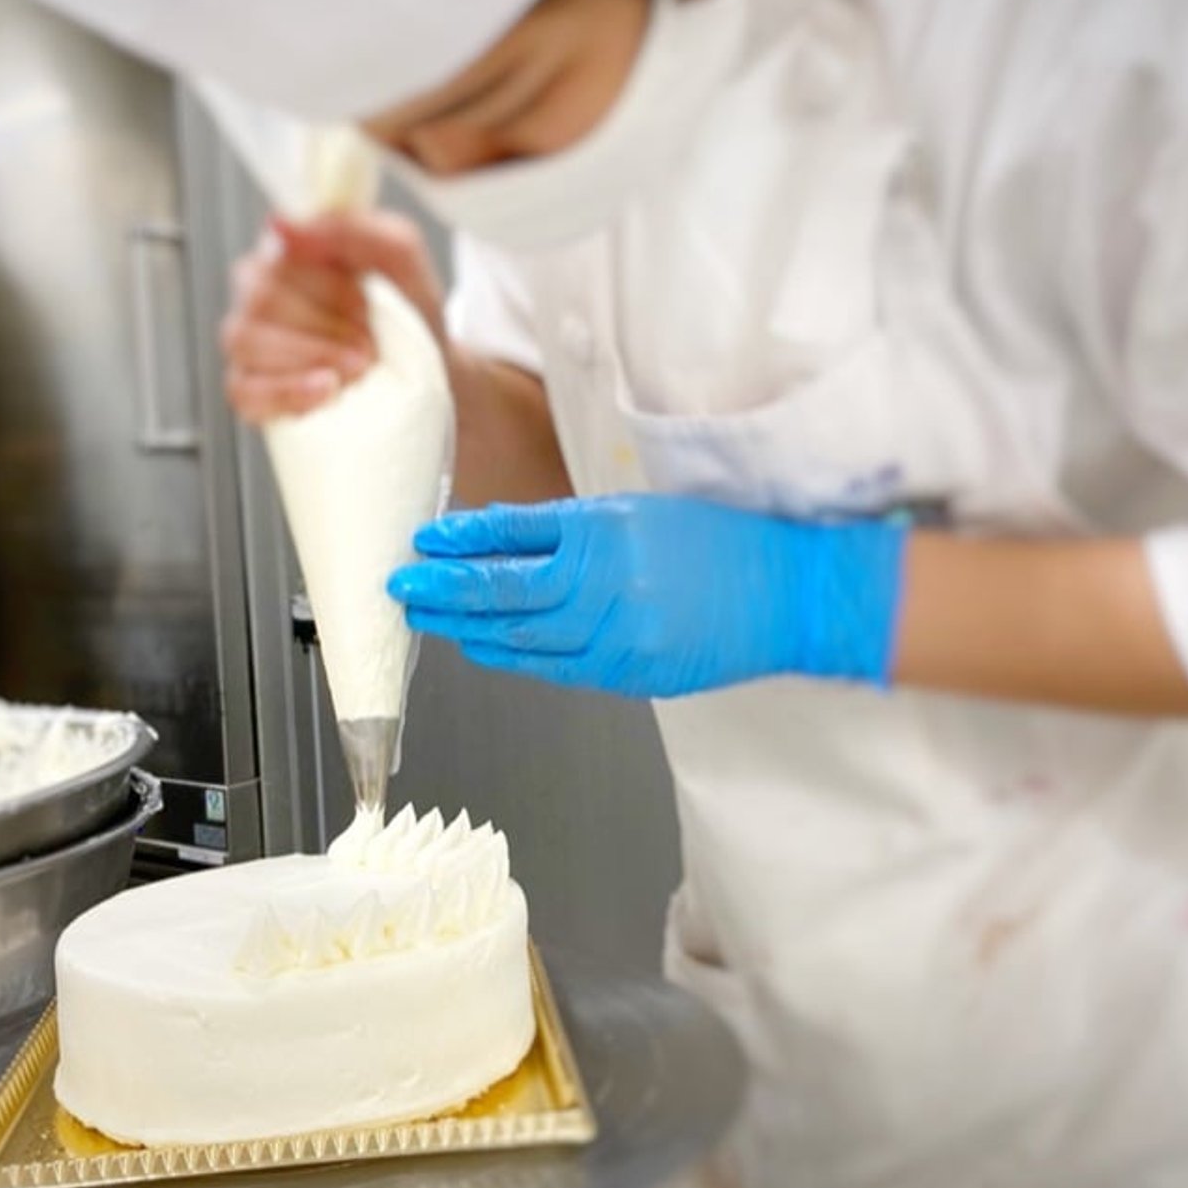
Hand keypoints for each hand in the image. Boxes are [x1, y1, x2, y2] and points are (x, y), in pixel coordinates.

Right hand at [221, 210, 446, 423]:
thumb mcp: (399, 259)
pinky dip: (287, 392)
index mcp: (285, 250)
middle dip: (326, 328)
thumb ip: (349, 230)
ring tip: (357, 370)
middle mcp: (255, 291)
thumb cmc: (406, 309)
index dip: (330, 289)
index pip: (278, 257)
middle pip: (261, 298)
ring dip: (313, 356)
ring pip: (246, 339)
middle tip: (369, 348)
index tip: (368, 310)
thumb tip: (280, 224)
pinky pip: (244, 391)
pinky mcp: (248, 390)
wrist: (426, 373)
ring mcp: (247, 341)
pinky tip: (326, 391)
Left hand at [387, 495, 907, 698]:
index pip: (510, 539)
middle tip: (403, 587)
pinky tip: (481, 647)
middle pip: (502, 593)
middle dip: (443, 592)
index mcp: (605, 533)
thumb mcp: (635, 513)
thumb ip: (563, 529)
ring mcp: (614, 637)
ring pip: (519, 637)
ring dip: (465, 627)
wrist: (784, 596)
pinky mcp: (627, 674)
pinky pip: (553, 668)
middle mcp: (603, 586)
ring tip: (428, 617)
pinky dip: (511, 657)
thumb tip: (494, 537)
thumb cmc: (718, 544)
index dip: (459, 544)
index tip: (423, 543)